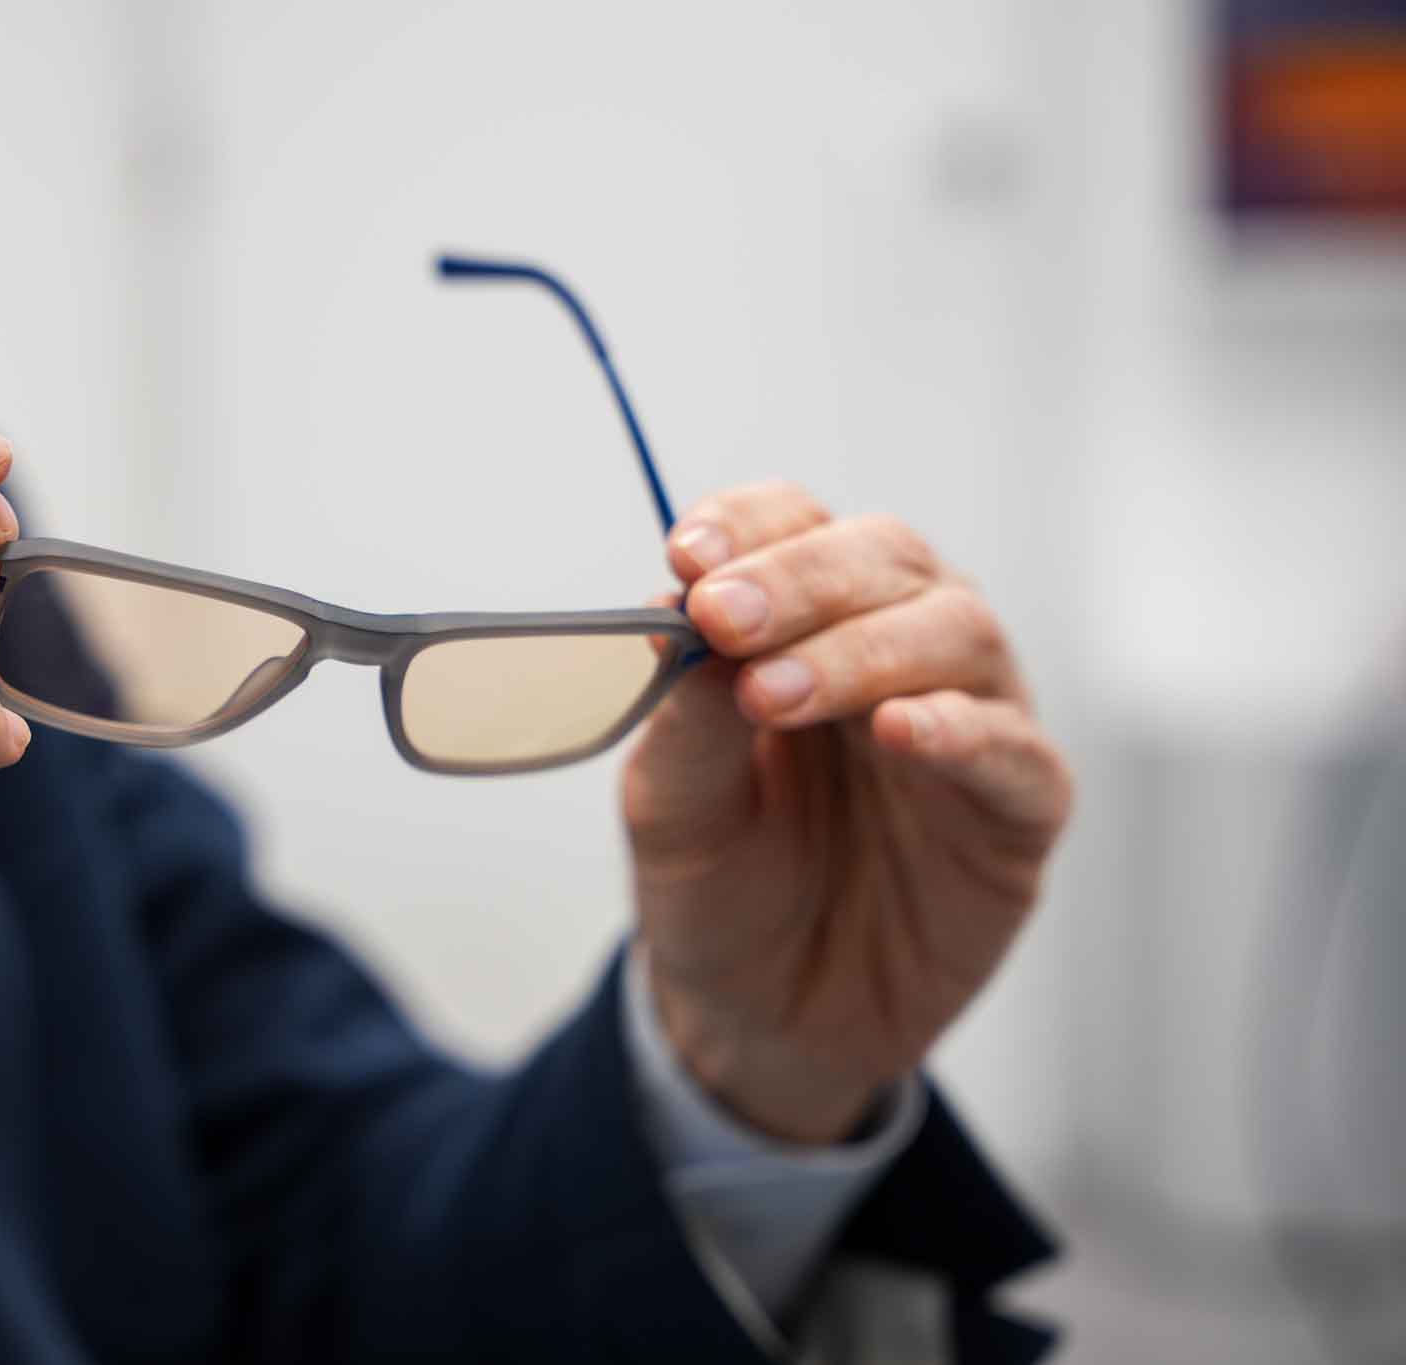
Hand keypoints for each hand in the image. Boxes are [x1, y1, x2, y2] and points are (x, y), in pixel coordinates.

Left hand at [622, 482, 1071, 1144]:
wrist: (760, 1017)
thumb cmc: (721, 887)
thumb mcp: (672, 807)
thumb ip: (683, 719)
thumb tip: (680, 626)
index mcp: (806, 623)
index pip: (794, 525)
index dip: (748, 526)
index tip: (687, 557)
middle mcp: (899, 648)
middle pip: (884, 558)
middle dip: (801, 579)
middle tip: (726, 618)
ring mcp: (970, 722)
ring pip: (958, 631)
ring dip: (861, 650)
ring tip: (778, 694)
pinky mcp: (1017, 811)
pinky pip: (1016, 752)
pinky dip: (962, 731)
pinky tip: (901, 733)